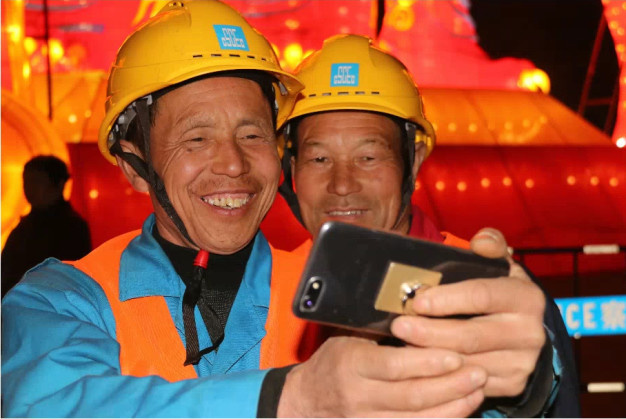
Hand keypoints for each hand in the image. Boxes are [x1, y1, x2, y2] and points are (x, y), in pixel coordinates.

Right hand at [277, 336, 486, 416]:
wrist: (308, 399)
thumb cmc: (334, 360)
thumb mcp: (348, 336)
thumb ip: (379, 328)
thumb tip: (422, 310)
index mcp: (350, 364)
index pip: (394, 366)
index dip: (428, 362)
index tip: (456, 354)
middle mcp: (358, 396)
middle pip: (411, 396)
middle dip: (450, 386)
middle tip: (479, 372)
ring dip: (452, 407)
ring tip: (477, 390)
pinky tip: (460, 409)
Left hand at [391, 228, 546, 397]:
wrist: (523, 329)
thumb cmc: (497, 291)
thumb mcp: (498, 265)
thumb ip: (489, 247)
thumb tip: (481, 241)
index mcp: (525, 297)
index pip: (482, 296)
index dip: (447, 299)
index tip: (418, 300)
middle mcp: (530, 332)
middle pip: (471, 336)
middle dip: (430, 332)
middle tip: (399, 325)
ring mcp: (523, 362)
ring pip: (466, 364)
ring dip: (429, 356)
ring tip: (402, 343)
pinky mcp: (512, 384)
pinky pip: (469, 385)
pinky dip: (440, 375)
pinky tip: (418, 364)